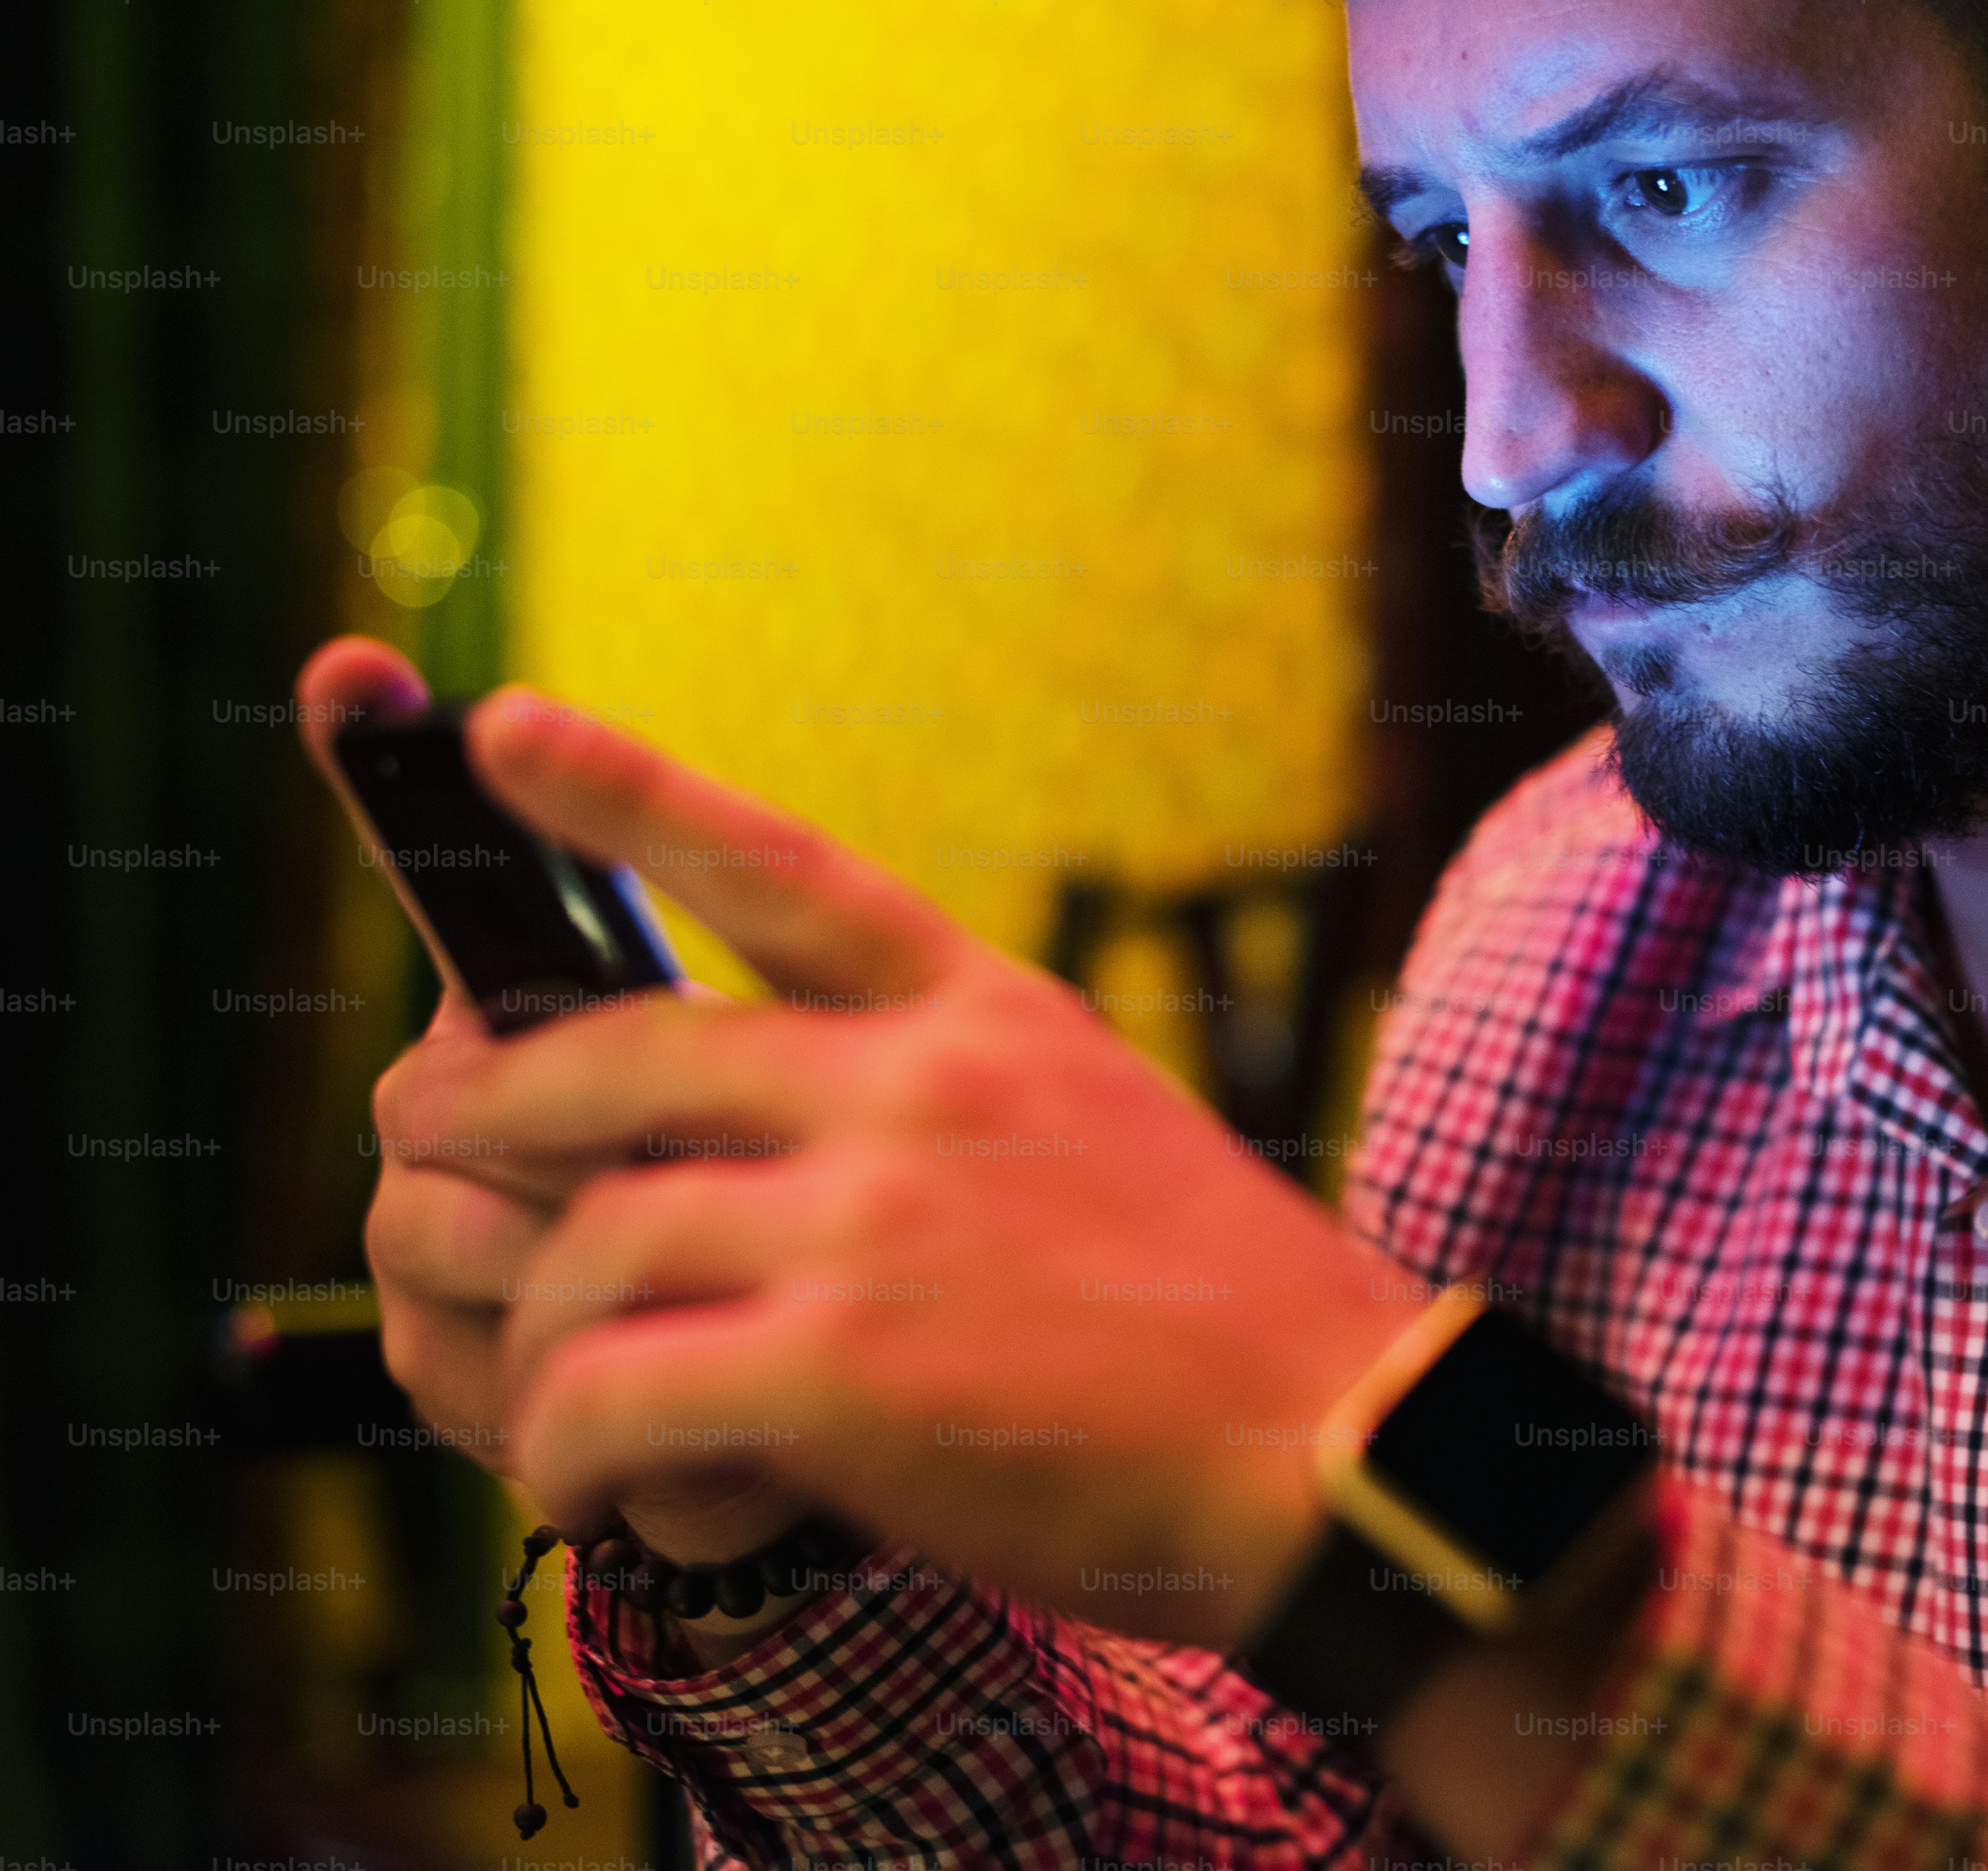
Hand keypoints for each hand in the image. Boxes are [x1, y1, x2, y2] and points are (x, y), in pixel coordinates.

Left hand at [303, 637, 1422, 1646]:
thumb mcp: (1102, 1138)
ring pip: (594, 1241)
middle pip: (621, 1055)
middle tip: (419, 1134)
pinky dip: (564, 1448)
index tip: (505, 727)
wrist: (1337, 1457)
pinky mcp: (842, 1371)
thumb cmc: (1225, 1327)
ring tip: (553, 1410)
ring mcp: (877, 1222)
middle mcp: (922, 1090)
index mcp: (991, 1019)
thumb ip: (948, 1109)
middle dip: (484, 1098)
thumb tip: (771, 1145)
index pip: (781, 871)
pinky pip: (609, 1390)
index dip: (628, 793)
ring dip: (539, 1336)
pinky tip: (589, 1491)